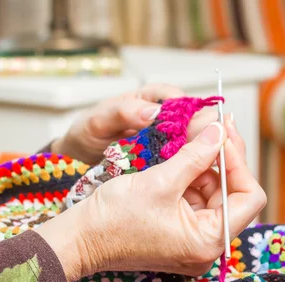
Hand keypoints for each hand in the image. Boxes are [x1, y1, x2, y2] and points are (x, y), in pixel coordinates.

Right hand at [36, 116, 264, 281]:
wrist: (80, 239)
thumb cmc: (113, 218)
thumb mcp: (161, 180)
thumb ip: (197, 154)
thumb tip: (220, 130)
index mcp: (208, 241)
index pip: (250, 198)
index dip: (240, 162)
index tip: (223, 135)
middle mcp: (207, 246)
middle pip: (235, 195)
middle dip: (225, 159)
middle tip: (214, 127)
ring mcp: (195, 241)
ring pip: (217, 194)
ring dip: (208, 165)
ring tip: (195, 138)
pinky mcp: (182, 234)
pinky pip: (199, 200)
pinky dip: (194, 177)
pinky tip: (185, 156)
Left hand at [51, 83, 218, 163]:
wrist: (76, 162)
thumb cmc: (87, 134)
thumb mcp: (98, 121)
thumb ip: (122, 113)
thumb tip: (152, 111)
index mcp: (149, 100)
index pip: (177, 99)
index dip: (189, 110)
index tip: (195, 123)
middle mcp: (162, 119)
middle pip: (192, 121)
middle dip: (202, 133)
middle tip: (208, 147)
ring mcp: (165, 142)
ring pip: (191, 144)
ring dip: (199, 154)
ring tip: (206, 167)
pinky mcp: (165, 163)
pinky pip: (182, 164)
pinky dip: (188, 171)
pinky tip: (193, 180)